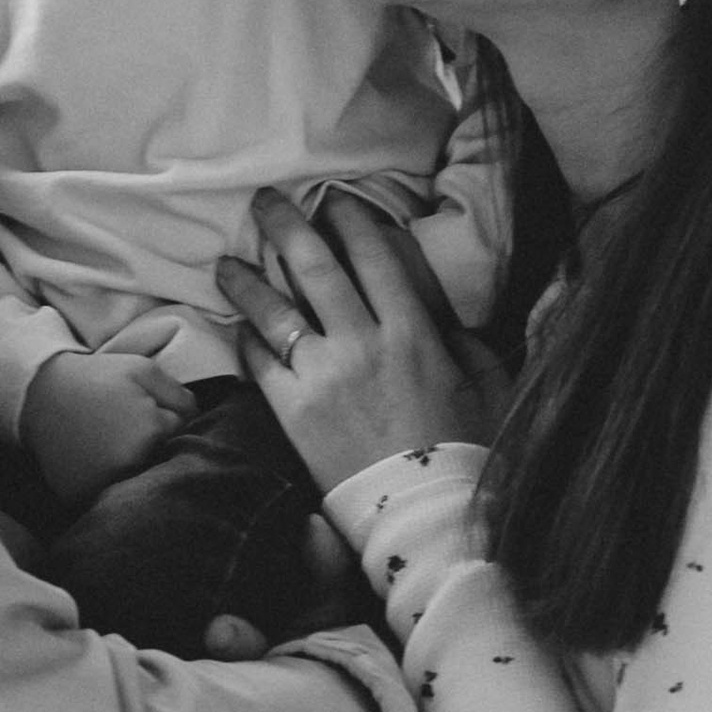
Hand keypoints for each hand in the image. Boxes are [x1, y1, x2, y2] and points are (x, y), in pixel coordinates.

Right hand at [21, 345, 192, 512]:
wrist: (38, 394)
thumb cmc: (95, 378)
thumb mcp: (142, 369)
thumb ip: (178, 394)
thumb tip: (196, 419)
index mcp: (151, 430)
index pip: (178, 433)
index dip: (161, 418)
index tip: (137, 408)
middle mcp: (131, 462)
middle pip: (159, 459)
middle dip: (148, 444)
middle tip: (120, 425)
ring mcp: (105, 483)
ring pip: (135, 479)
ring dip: (128, 466)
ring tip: (104, 442)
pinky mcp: (81, 496)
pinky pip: (105, 496)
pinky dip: (102, 482)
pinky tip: (89, 459)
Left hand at [217, 192, 510, 497]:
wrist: (424, 512)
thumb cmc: (463, 448)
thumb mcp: (485, 380)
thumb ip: (459, 337)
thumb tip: (435, 308)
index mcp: (412, 331)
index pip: (374, 256)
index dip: (351, 220)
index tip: (335, 200)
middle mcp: (361, 343)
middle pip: (315, 268)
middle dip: (287, 226)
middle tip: (266, 201)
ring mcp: (322, 376)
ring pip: (275, 311)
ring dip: (247, 280)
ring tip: (227, 262)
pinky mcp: (294, 411)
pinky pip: (261, 362)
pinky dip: (249, 339)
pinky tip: (241, 326)